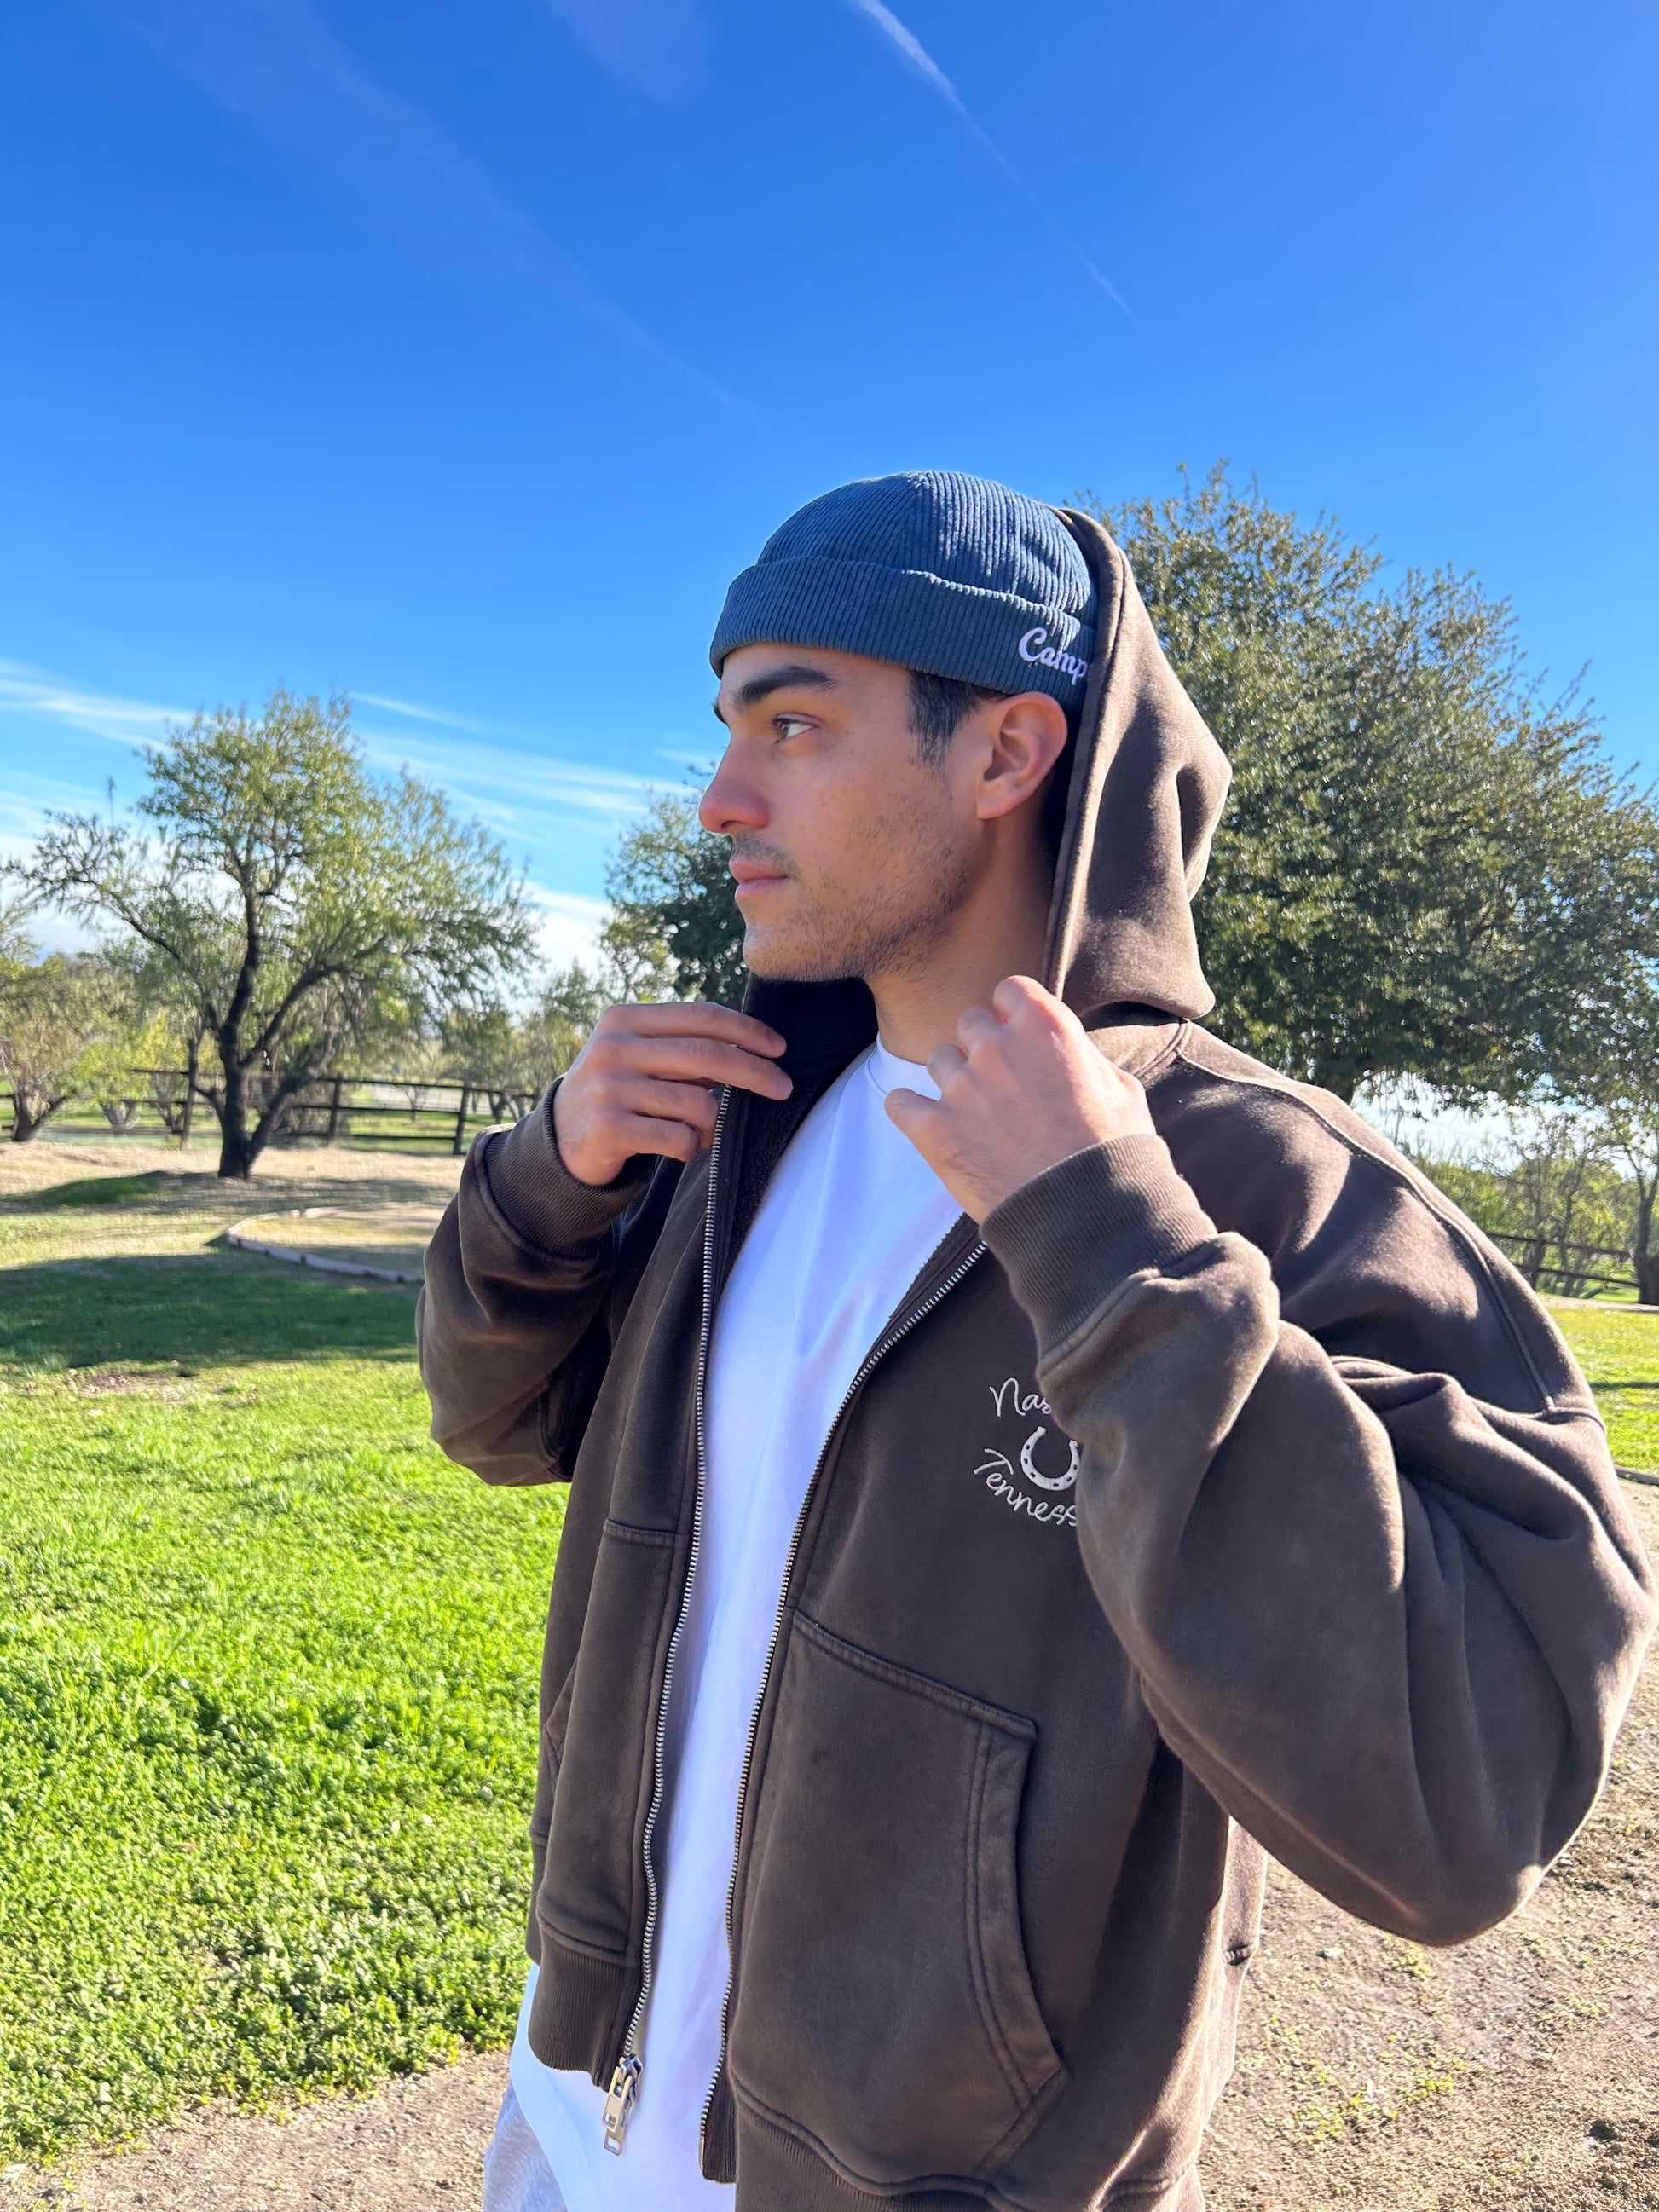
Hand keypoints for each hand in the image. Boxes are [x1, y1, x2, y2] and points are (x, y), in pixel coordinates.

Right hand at [553, 1001, 790, 1186]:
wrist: (560, 1140)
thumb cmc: (619, 1093)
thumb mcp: (640, 1056)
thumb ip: (685, 1047)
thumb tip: (756, 1047)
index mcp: (624, 1019)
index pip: (700, 1016)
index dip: (747, 1031)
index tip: (779, 1048)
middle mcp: (613, 1048)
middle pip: (707, 1055)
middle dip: (755, 1073)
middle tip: (784, 1087)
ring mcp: (609, 1088)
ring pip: (697, 1104)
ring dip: (714, 1123)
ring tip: (702, 1130)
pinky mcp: (609, 1129)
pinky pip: (679, 1139)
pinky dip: (691, 1147)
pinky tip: (677, 1147)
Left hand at [885, 976, 1153, 1221]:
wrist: (1088, 1216)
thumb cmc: (1113, 1154)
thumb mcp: (1120, 1088)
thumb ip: (1083, 1055)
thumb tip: (1066, 1048)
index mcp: (1045, 1026)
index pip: (1008, 990)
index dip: (1013, 1013)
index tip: (1018, 1037)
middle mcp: (998, 1046)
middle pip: (970, 1022)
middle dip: (984, 1047)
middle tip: (1002, 1085)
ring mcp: (962, 1086)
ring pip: (938, 1060)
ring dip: (954, 1081)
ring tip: (979, 1117)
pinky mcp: (934, 1129)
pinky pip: (899, 1102)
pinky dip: (911, 1111)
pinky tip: (929, 1125)